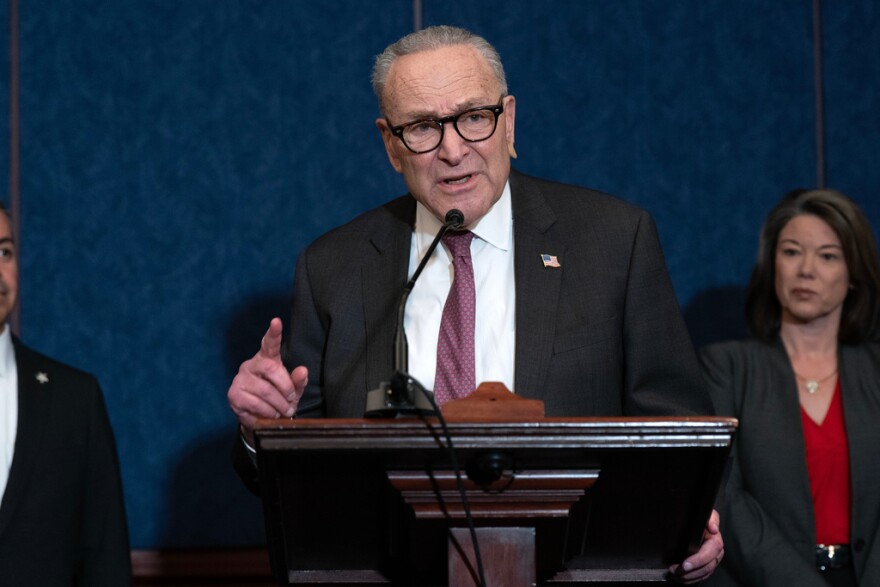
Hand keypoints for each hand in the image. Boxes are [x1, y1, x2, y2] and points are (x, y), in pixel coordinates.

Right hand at [227, 318, 307, 443]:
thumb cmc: (279, 398)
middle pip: (271, 369)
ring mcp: (240, 379)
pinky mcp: (233, 395)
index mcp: (266, 359)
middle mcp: (251, 365)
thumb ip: (299, 381)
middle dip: (286, 387)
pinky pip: (255, 404)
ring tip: (284, 411)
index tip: (276, 321)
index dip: (273, 333)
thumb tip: (303, 370)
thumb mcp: (293, 390)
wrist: (260, 418)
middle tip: (292, 401)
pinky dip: (268, 412)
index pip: (269, 343)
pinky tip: (271, 414)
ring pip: (265, 390)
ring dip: (279, 405)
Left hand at [668, 509, 723, 583]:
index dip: (698, 560)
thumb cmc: (700, 519)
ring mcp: (711, 561)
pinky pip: (701, 577)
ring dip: (689, 577)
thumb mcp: (707, 514)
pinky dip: (691, 580)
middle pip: (707, 567)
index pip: (710, 553)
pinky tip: (681, 579)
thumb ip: (711, 518)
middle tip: (674, 571)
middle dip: (691, 572)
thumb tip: (713, 528)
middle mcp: (716, 553)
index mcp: (715, 541)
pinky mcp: (706, 566)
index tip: (684, 565)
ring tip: (675, 575)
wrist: (697, 524)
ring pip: (703, 574)